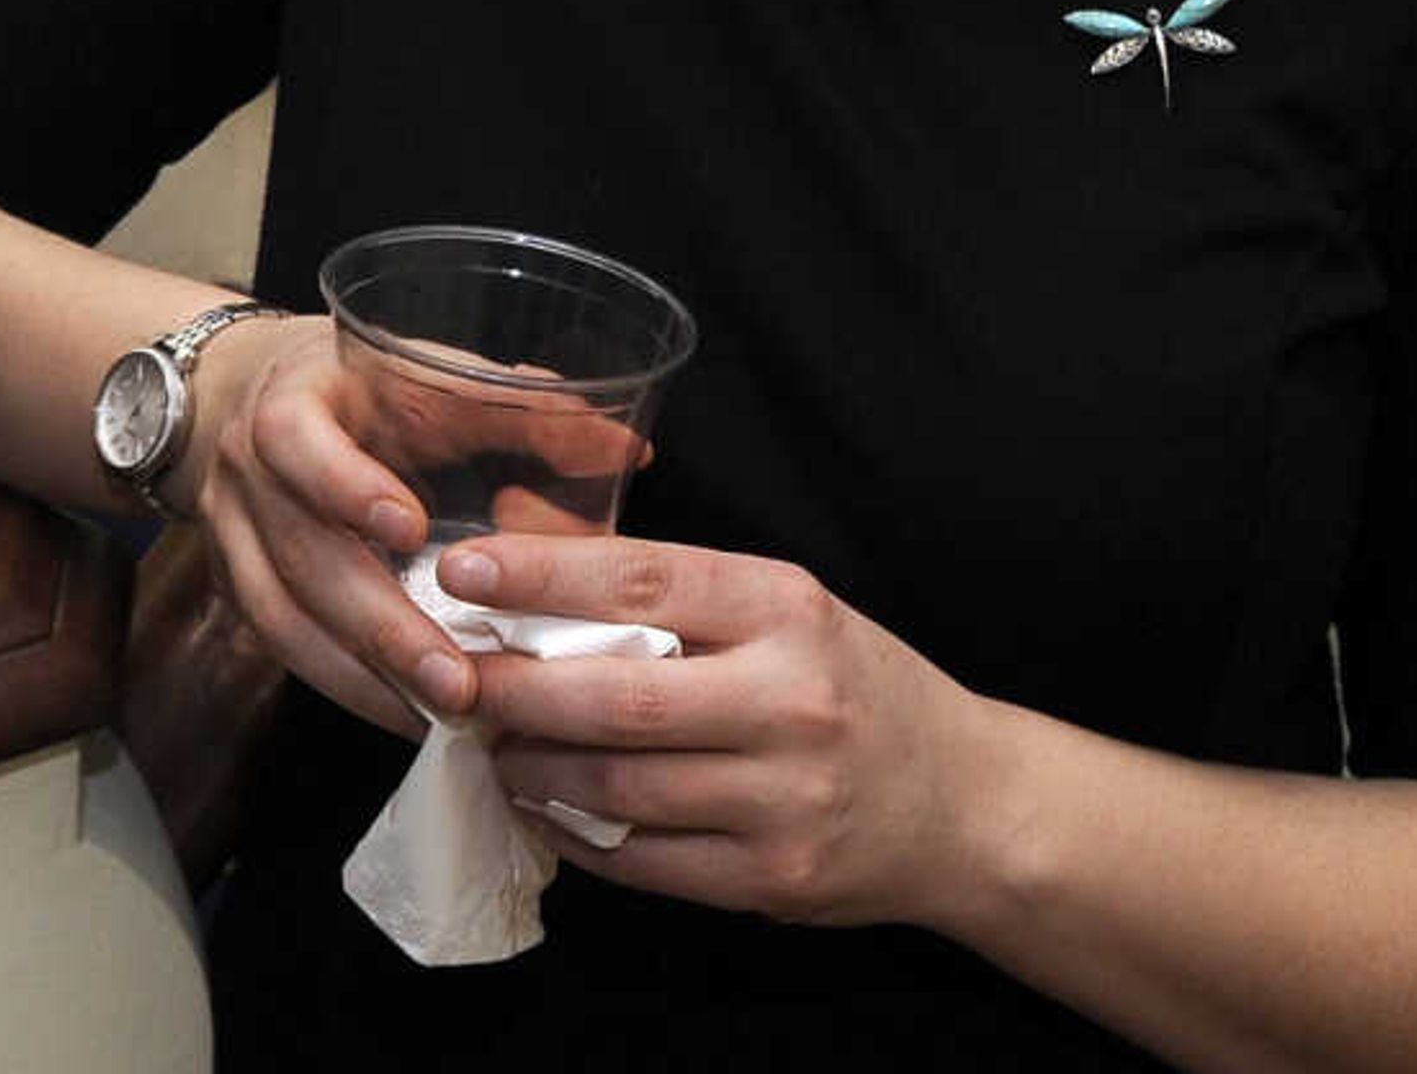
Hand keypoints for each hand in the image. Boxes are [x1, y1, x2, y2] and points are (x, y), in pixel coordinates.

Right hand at [168, 315, 488, 743]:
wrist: (236, 397)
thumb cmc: (356, 390)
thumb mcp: (426, 373)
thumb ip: (521, 408)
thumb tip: (626, 449)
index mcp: (291, 401)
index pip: (296, 440)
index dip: (347, 484)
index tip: (411, 528)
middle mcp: (249, 475)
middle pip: (303, 556)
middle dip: (382, 626)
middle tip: (460, 682)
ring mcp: (233, 539)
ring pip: (285, 620)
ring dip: (367, 676)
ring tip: (446, 719)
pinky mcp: (238, 592)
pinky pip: (288, 652)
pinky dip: (351, 689)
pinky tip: (411, 717)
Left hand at [443, 531, 991, 928]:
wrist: (967, 804)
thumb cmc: (849, 684)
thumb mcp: (779, 605)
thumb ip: (663, 581)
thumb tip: (518, 536)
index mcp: (785, 608)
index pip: (640, 580)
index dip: (538, 576)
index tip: (460, 574)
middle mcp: (790, 701)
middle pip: (617, 696)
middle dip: (513, 690)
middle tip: (449, 679)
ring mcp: (786, 798)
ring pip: (619, 787)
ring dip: (532, 769)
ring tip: (487, 745)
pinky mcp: (776, 879)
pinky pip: (645, 863)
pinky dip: (576, 837)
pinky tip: (543, 808)